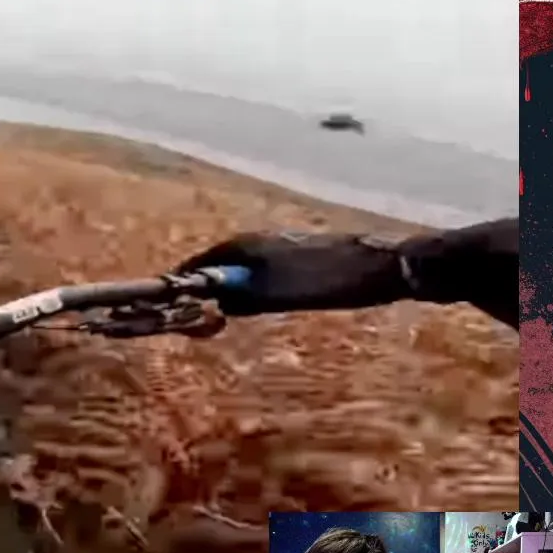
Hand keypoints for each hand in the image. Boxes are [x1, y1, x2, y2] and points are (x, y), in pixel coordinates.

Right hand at [176, 232, 411, 315]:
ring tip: (224, 311)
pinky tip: (261, 301)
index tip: (169, 304)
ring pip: (242, 266)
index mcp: (246, 244)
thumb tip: (206, 302)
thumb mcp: (276, 295)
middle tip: (195, 314)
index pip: (200, 262)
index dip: (184, 282)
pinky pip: (260, 269)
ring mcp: (280, 244)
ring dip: (230, 286)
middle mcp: (258, 239)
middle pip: (220, 263)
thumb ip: (240, 297)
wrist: (383, 264)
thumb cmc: (326, 280)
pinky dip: (251, 285)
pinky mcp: (299, 252)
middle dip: (206, 286)